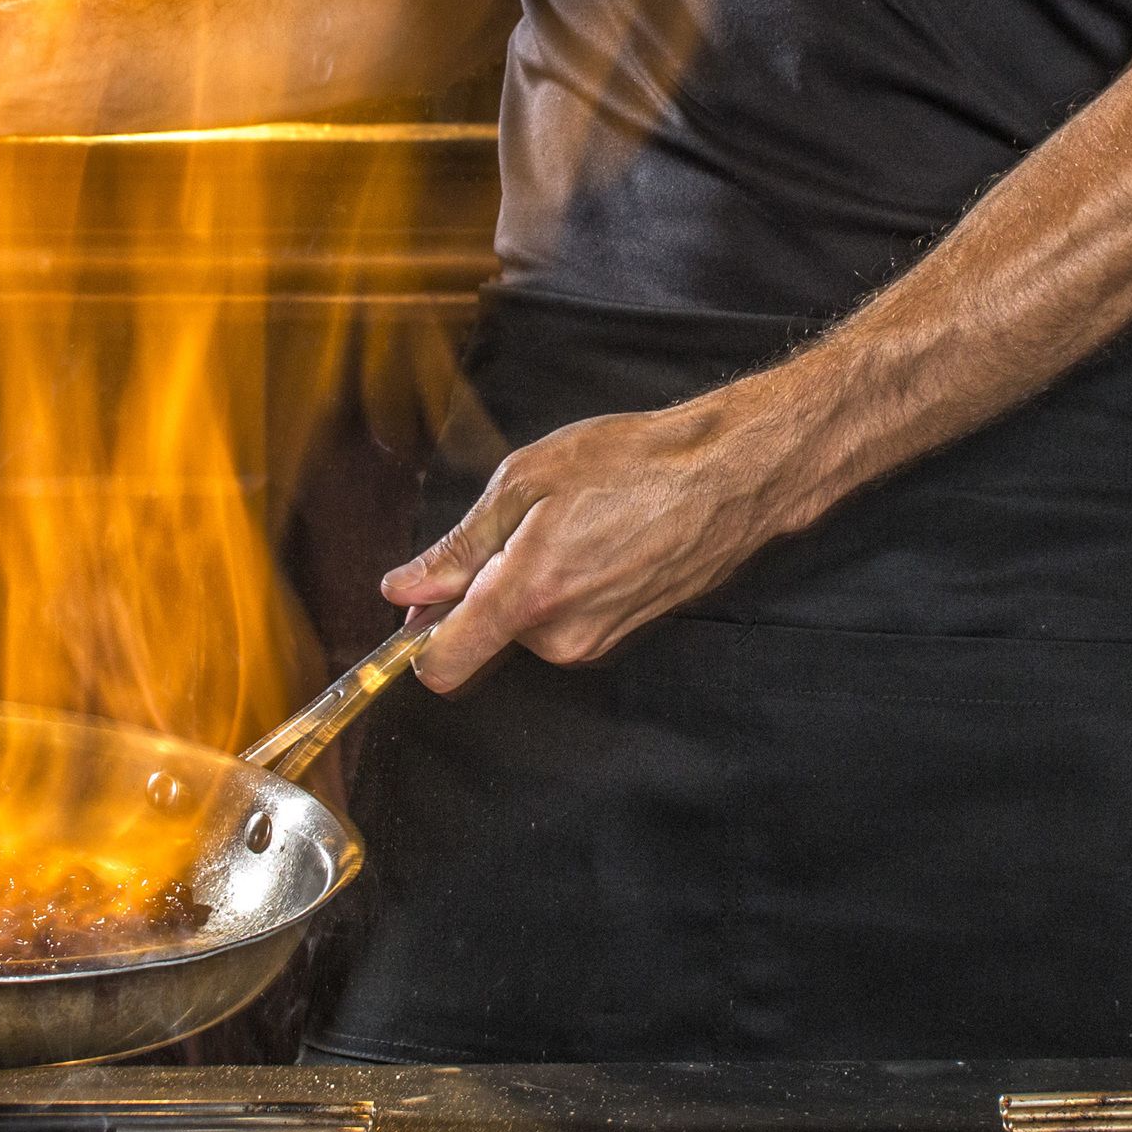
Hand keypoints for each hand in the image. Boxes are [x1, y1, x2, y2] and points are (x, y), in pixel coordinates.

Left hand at [381, 389, 813, 690]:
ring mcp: (595, 642)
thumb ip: (458, 547)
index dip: (417, 637)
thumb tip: (403, 588)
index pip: (441, 667)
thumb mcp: (525, 481)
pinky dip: (562, 587)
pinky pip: (563, 622)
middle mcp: (560, 637)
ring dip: (526, 583)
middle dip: (482, 590)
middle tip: (520, 526)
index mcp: (527, 597)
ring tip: (568, 525)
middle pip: (481, 638)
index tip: (418, 601)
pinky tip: (594, 539)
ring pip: (524, 627)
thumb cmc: (634, 465)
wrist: (728, 477)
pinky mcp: (619, 637)